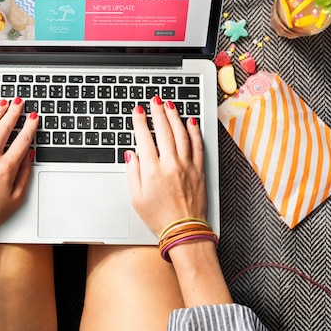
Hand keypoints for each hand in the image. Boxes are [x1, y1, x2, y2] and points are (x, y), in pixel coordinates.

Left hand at [0, 97, 38, 242]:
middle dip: (13, 112)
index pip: (22, 140)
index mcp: (6, 169)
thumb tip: (29, 156)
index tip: (33, 117)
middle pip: (4, 128)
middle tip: (18, 103)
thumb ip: (25, 174)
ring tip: (2, 103)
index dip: (30, 126)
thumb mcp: (17, 198)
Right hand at [124, 95, 206, 235]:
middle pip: (164, 131)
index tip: (137, 110)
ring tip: (170, 105)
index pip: (145, 138)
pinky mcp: (199, 170)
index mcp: (152, 170)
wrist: (184, 230)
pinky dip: (194, 132)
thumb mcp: (136, 198)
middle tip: (155, 100)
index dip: (140, 121)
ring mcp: (187, 166)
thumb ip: (133, 173)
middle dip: (158, 112)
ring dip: (175, 117)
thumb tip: (131, 154)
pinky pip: (197, 146)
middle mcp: (170, 164)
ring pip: (181, 134)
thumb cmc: (159, 217)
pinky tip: (191, 122)